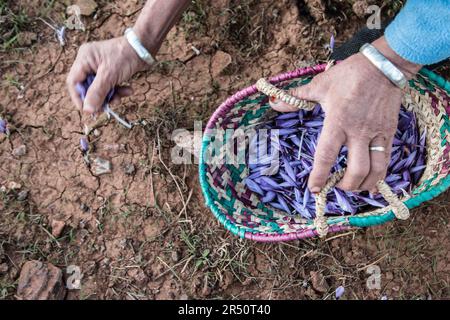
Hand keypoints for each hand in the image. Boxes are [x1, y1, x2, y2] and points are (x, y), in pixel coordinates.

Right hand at [66, 36, 147, 113]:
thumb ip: (97, 93)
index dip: (79, 98)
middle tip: (106, 108)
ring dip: (110, 96)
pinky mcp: (111, 70)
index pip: (73, 82)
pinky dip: (118, 90)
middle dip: (98, 98)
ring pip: (100, 88)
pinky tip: (129, 90)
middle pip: (87, 87)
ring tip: (120, 99)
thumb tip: (87, 110)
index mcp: (84, 59)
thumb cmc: (125, 56)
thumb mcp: (109, 76)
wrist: (145, 48)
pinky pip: (110, 85)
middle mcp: (89, 62)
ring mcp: (100, 66)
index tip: (88, 111)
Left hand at [270, 38, 420, 192]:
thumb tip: (273, 102)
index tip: (314, 189)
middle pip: (356, 169)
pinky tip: (374, 184)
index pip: (326, 155)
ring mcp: (376, 133)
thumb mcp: (320, 85)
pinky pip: (387, 159)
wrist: (383, 66)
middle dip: (346, 185)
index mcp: (337, 121)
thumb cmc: (348, 75)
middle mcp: (358, 132)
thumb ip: (296, 98)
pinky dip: (380, 176)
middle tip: (338, 187)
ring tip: (355, 188)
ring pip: (375, 168)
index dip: (319, 175)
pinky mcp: (390, 132)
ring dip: (364, 184)